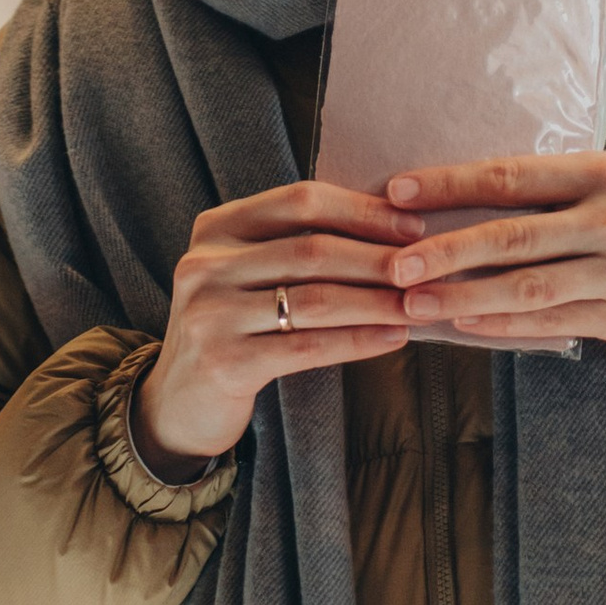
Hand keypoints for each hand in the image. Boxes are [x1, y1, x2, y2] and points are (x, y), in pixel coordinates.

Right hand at [131, 182, 424, 475]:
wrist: (176, 403)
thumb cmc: (231, 330)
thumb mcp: (246, 275)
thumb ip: (293, 247)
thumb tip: (391, 227)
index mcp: (215, 228)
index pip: (299, 201)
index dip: (361, 210)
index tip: (412, 225)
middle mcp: (205, 265)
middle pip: (311, 249)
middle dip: (378, 257)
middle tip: (428, 266)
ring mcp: (210, 313)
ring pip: (314, 299)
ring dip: (377, 300)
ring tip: (420, 304)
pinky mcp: (224, 362)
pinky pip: (308, 346)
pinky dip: (358, 341)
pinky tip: (394, 338)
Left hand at [379, 155, 605, 355]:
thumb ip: (562, 189)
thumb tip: (476, 199)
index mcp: (605, 171)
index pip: (510, 175)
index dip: (448, 185)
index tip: (397, 191)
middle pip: (509, 234)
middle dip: (442, 250)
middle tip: (391, 262)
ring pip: (524, 286)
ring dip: (462, 297)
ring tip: (414, 302)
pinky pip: (553, 323)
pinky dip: (504, 327)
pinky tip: (468, 328)